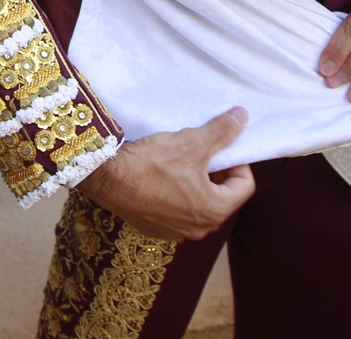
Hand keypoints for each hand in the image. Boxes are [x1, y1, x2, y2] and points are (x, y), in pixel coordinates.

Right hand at [77, 108, 255, 241]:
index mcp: (215, 211)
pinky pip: (175, 210)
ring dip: (195, 183)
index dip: (238, 161)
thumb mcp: (192, 143)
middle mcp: (198, 229)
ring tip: (180, 161)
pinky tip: (161, 176)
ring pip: (197, 203)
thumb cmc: (152, 164)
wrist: (106, 178)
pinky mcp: (154, 228)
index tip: (223, 146)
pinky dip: (175, 194)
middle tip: (202, 150)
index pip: (244, 185)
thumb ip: (222, 132)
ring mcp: (175, 232)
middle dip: (216, 172)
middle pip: (221, 195)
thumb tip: (242, 117)